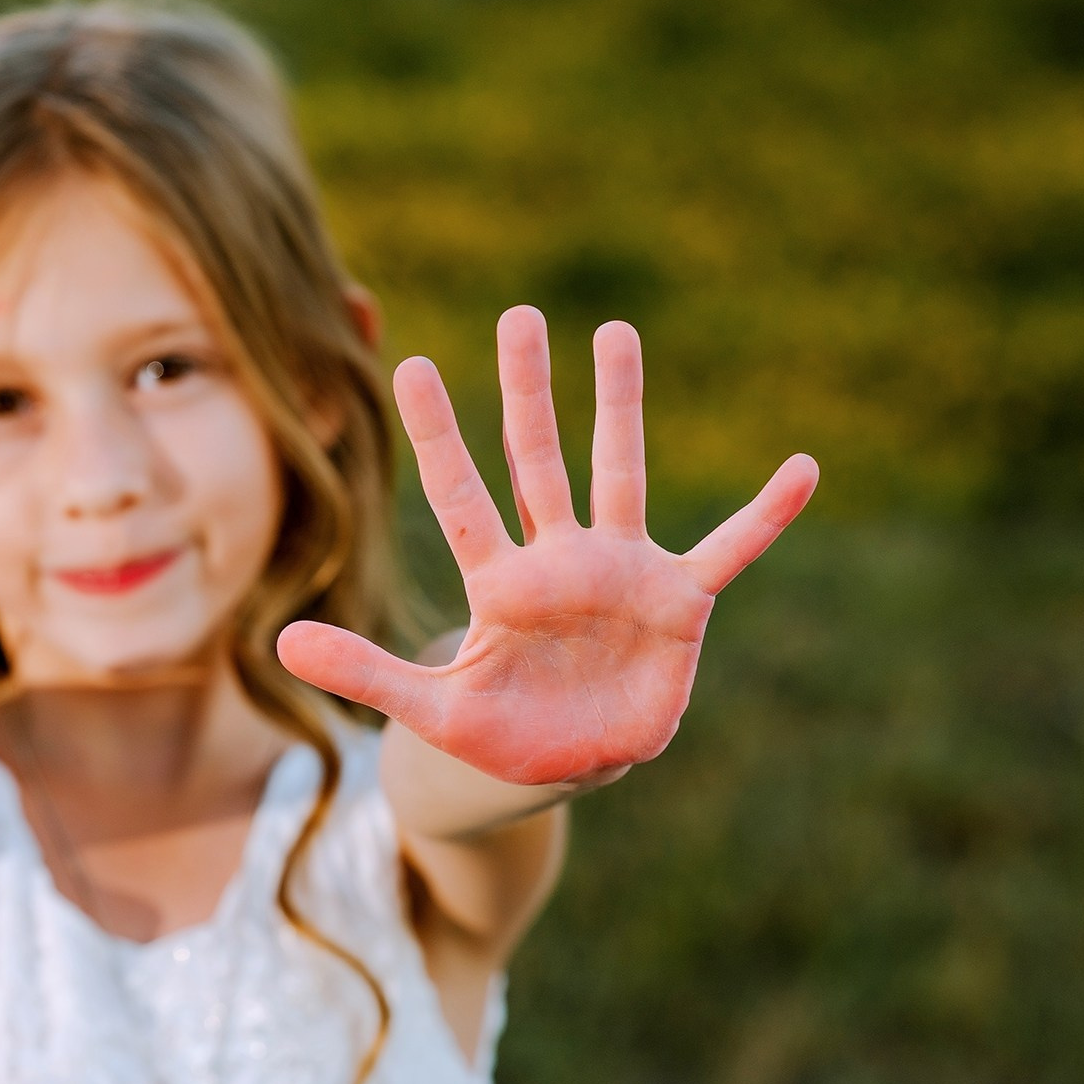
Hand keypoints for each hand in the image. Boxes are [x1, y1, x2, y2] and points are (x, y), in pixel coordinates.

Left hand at [279, 305, 816, 785]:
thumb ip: (364, 671)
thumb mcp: (427, 707)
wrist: (561, 767)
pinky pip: (727, 551)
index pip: (459, 493)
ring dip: (619, 409)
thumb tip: (280, 641)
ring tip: (616, 334)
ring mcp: (619, 573)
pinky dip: (763, 517)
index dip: (436, 433)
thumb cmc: (492, 734)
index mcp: (497, 581)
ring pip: (619, 474)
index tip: (406, 364)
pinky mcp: (675, 604)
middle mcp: (557, 559)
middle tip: (519, 316)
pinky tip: (802, 470)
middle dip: (528, 391)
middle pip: (537, 460)